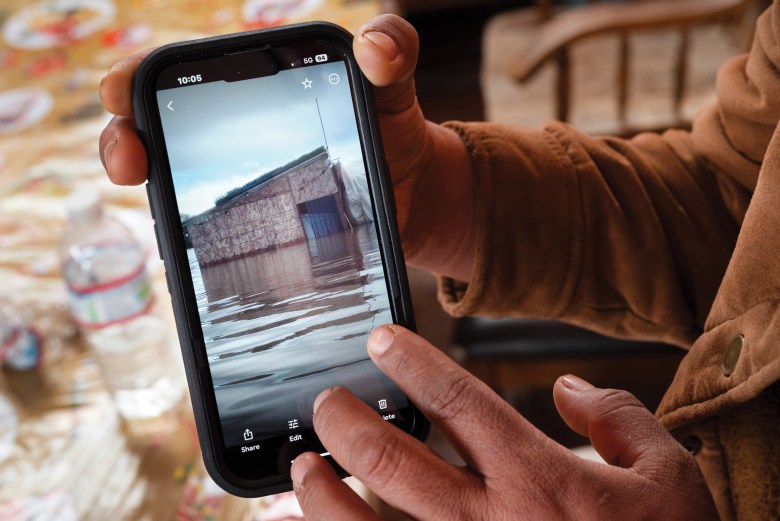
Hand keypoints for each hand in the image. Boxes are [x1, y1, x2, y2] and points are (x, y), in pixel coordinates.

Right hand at [98, 15, 474, 280]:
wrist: (412, 193)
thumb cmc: (392, 130)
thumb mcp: (393, 90)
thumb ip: (393, 55)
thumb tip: (376, 47)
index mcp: (252, 85)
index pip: (178, 74)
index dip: (137, 78)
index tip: (122, 91)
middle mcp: (231, 132)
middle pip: (155, 131)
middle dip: (123, 141)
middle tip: (127, 164)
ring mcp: (239, 181)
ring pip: (173, 185)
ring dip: (152, 200)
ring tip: (158, 220)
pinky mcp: (255, 226)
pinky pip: (212, 234)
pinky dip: (195, 247)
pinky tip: (196, 264)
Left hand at [291, 326, 718, 519]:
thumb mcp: (668, 476)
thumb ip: (619, 418)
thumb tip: (571, 387)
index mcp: (540, 478)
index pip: (458, 399)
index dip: (411, 360)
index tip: (381, 339)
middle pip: (394, 459)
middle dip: (348, 422)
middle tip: (327, 401)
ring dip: (324, 494)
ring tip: (304, 466)